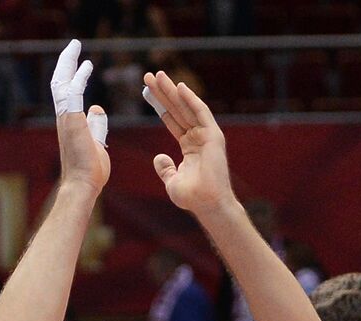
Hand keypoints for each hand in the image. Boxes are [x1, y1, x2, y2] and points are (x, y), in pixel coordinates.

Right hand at [50, 40, 109, 193]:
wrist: (84, 185)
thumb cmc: (90, 170)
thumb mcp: (96, 141)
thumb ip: (96, 124)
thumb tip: (98, 108)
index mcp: (69, 121)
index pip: (67, 92)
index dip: (73, 75)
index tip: (83, 63)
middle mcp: (63, 117)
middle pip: (59, 82)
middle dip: (66, 62)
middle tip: (74, 45)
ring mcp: (65, 119)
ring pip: (60, 83)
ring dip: (68, 63)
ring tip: (75, 47)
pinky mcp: (72, 121)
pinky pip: (71, 93)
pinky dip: (77, 77)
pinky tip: (87, 65)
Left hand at [143, 70, 234, 215]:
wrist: (207, 204)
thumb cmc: (192, 197)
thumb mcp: (172, 181)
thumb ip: (165, 168)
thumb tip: (159, 157)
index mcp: (190, 147)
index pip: (172, 120)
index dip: (159, 105)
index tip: (147, 91)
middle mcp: (199, 138)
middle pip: (177, 109)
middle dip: (163, 93)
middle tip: (148, 76)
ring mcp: (206, 135)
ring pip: (186, 107)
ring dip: (172, 91)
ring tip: (157, 75)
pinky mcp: (213, 136)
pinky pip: (201, 113)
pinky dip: (190, 99)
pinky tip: (179, 87)